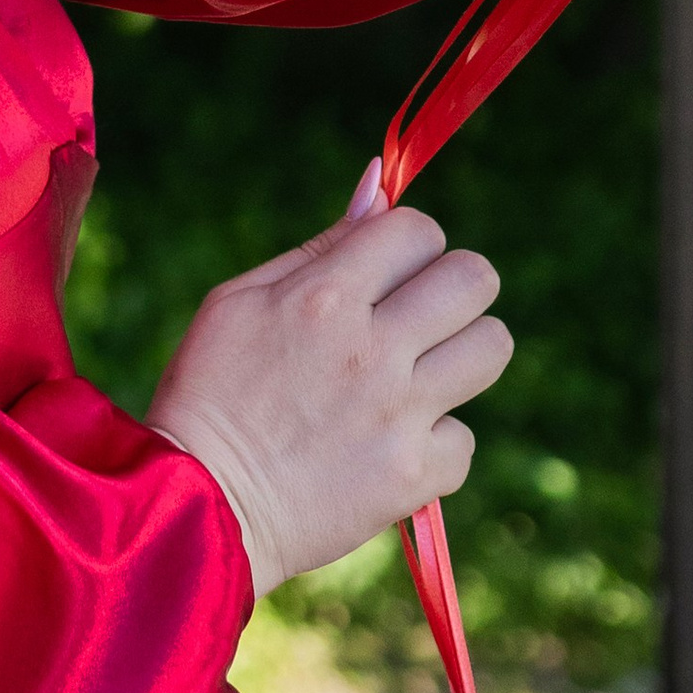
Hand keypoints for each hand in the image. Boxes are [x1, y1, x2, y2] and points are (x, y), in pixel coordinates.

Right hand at [147, 172, 511, 597]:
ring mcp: (399, 415)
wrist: (200, 509)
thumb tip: (379, 184)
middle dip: (452, 287)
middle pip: (475, 277)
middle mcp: (372, 349)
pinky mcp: (414, 476)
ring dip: (460, 354)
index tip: (388, 273)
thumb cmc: (208, 393)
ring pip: (493, 346)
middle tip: (418, 317)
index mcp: (323, 297)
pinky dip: (434, 443)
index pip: (418, 230)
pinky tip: (390, 445)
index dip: (408, 245)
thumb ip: (320, 245)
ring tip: (419, 374)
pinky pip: (465, 438)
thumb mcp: (238, 301)